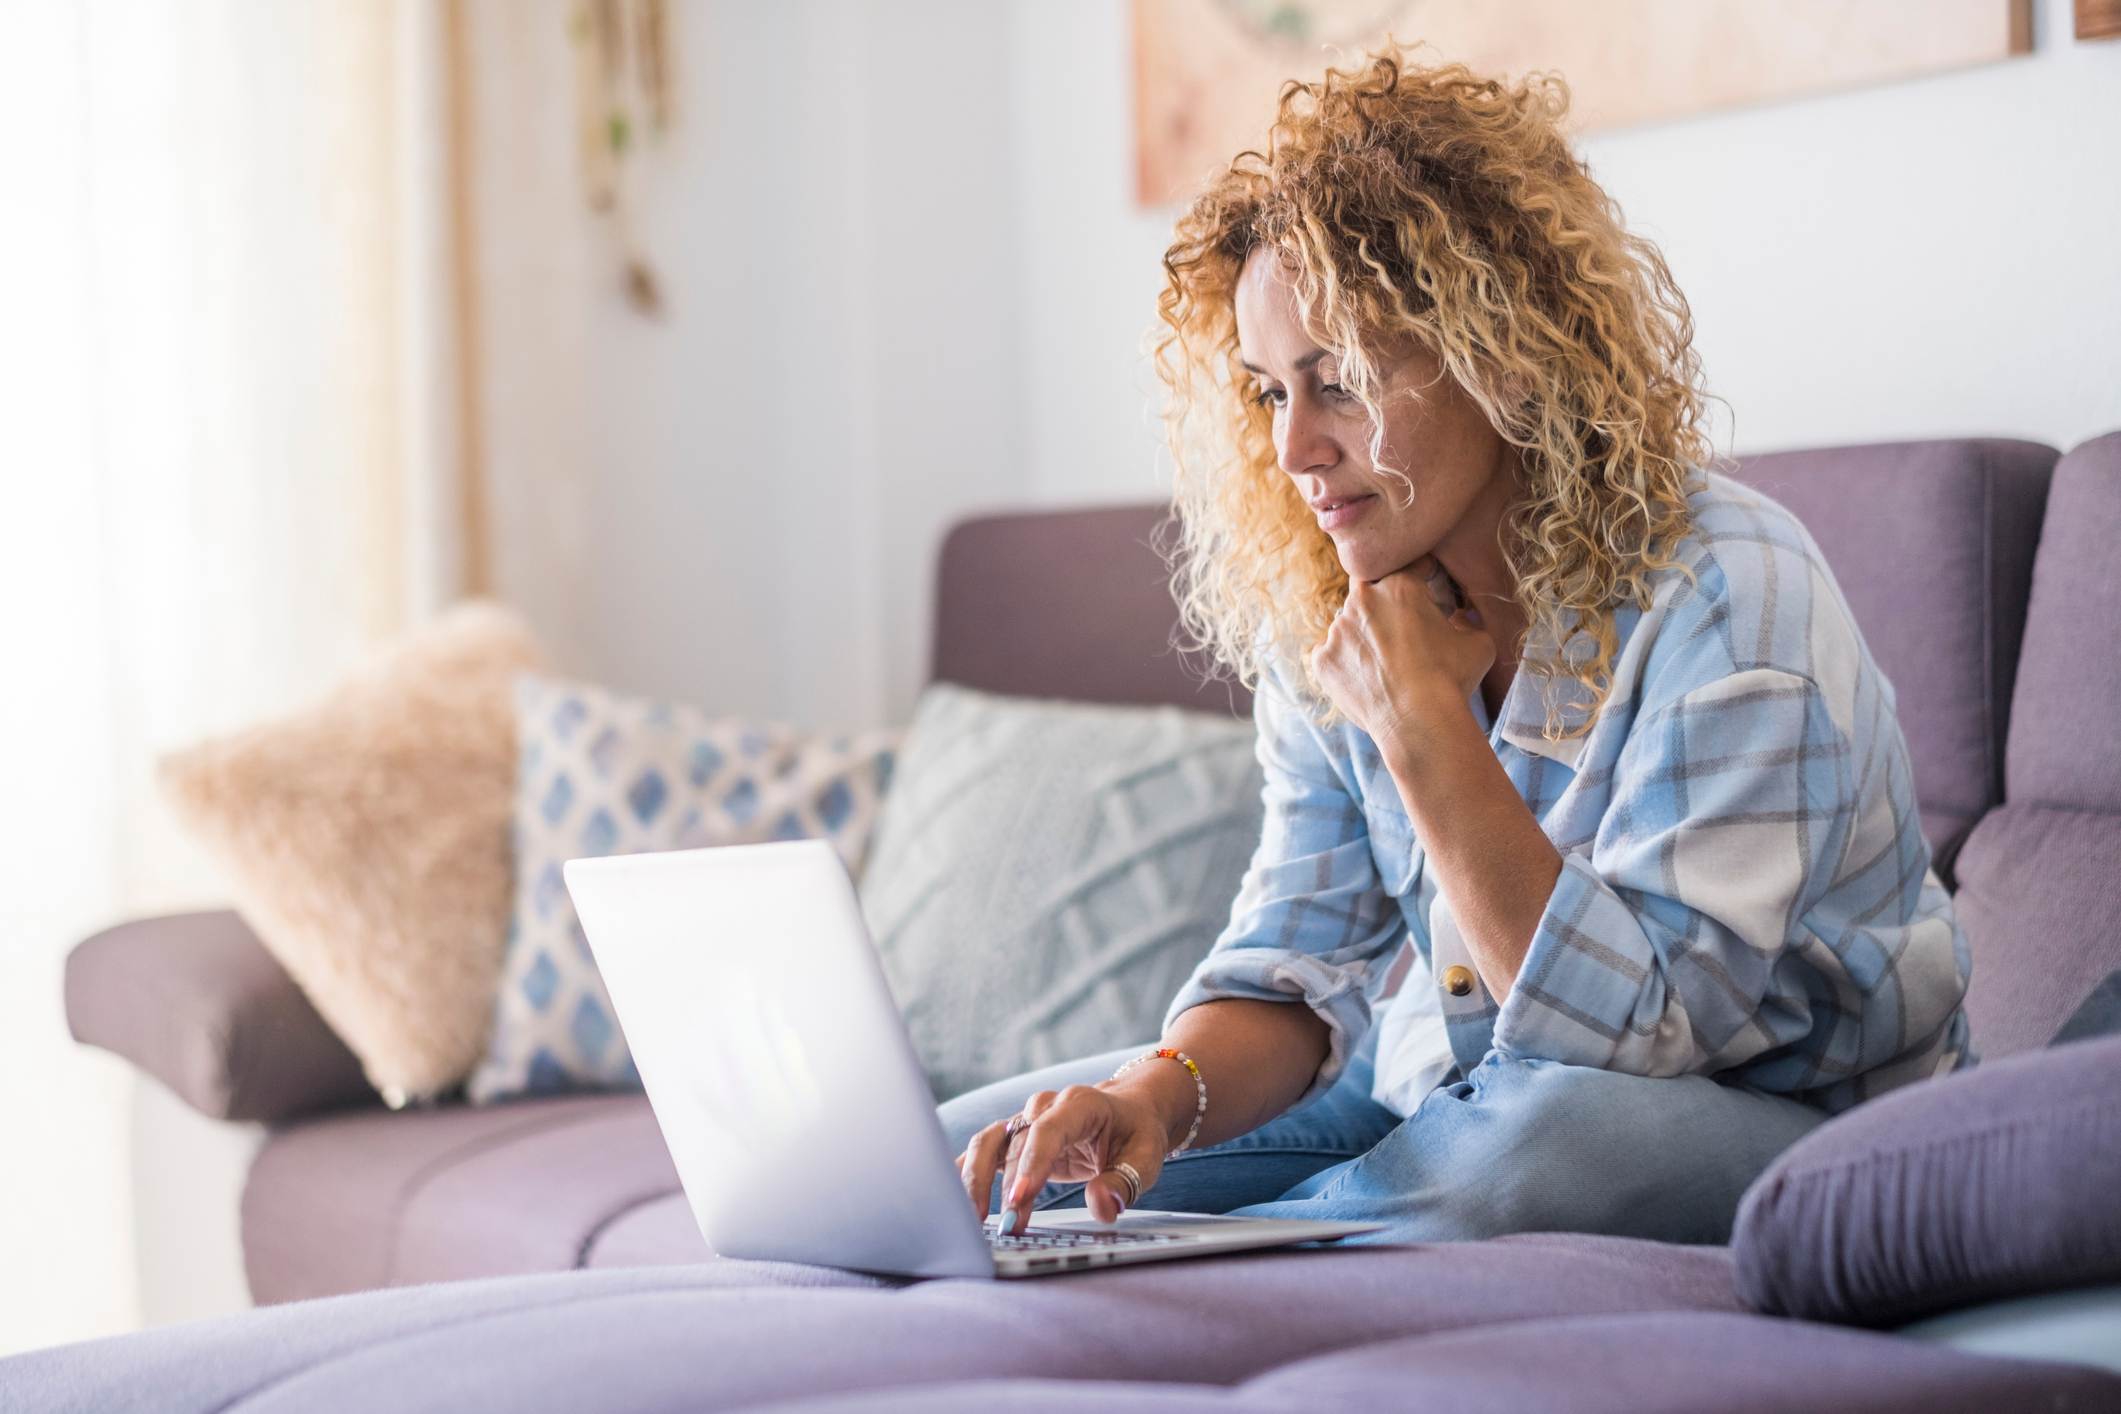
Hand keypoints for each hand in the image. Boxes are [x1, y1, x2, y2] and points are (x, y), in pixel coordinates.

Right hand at [957, 1084, 1170, 1233]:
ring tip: (972, 1222)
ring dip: (974, 1181)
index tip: (1020, 1200)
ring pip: (986, 1143)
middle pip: (1011, 1141)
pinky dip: (966, 1174)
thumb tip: (1101, 1207)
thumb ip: (1123, 1183)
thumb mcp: (1145, 1158)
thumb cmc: (1136, 1134)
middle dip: (1002, 1186)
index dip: (1032, 1164)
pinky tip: (951, 1199)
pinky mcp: (1014, 1140)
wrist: (1129, 1111)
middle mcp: (1044, 1108)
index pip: (1048, 1131)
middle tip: (1002, 1227)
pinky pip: (983, 1153)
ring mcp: (1024, 1122)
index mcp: (1079, 1103)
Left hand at [1308, 553, 1493, 743]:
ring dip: (1363, 634)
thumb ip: (1469, 622)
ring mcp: (1337, 629)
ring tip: (1384, 663)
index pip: (1410, 566)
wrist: (1418, 722)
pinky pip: (1331, 652)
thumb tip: (1462, 619)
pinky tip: (1365, 679)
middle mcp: (1362, 600)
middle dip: (1383, 600)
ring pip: (1348, 623)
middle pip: (1369, 588)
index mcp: (1400, 586)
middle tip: (1399, 625)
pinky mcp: (1322, 658)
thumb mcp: (1478, 643)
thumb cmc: (1451, 680)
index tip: (1425, 584)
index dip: (1422, 574)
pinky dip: (1345, 661)